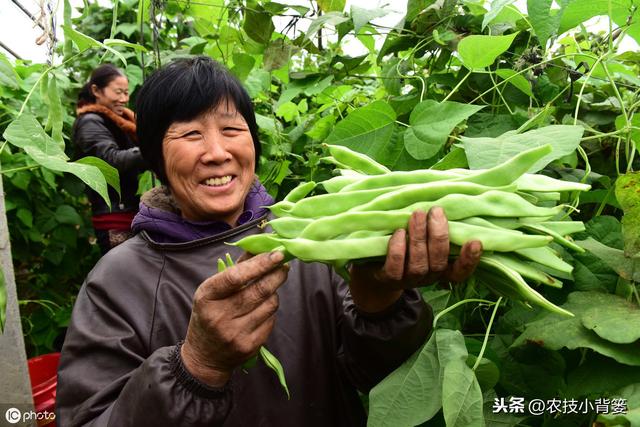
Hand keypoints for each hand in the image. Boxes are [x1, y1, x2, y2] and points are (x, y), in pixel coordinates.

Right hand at [181, 251, 288, 386]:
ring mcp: (235, 334)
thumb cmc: (209, 315)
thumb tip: (259, 248)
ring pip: (269, 305)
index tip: (277, 254)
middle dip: (276, 274)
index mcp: (206, 297)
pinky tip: (263, 309)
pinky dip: (271, 311)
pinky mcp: (249, 346)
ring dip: (274, 292)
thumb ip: (235, 269)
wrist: (204, 356)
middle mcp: (220, 316)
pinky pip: (271, 320)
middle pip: (258, 290)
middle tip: (284, 265)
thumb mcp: (212, 291)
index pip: (235, 277)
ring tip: (269, 288)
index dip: (259, 264)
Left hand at [349, 207, 481, 312]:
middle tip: (436, 211)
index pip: (460, 272)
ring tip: (417, 214)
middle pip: (439, 262)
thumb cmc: (405, 248)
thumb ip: (434, 228)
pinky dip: (398, 249)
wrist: (374, 272)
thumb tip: (443, 200)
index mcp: (440, 270)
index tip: (475, 241)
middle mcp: (427, 277)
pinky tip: (398, 232)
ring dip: (419, 237)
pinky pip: (395, 267)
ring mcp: (408, 280)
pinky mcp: (387, 279)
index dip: (470, 260)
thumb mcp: (423, 240)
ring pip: (419, 264)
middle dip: (439, 236)